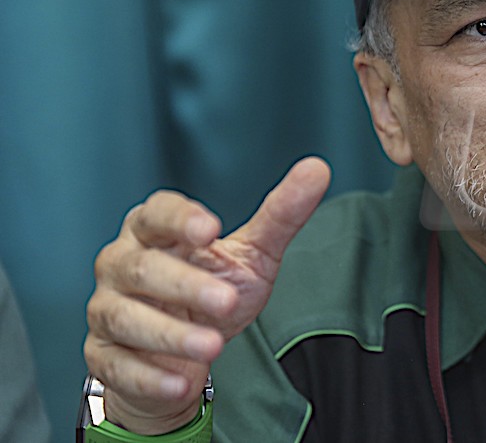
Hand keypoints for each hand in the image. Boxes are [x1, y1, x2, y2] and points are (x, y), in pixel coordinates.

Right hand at [83, 157, 329, 434]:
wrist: (185, 354)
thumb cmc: (212, 291)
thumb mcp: (252, 253)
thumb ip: (281, 214)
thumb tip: (316, 170)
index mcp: (153, 231)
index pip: (156, 213)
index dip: (179, 219)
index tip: (209, 229)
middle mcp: (121, 264)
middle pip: (143, 267)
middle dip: (185, 285)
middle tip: (226, 301)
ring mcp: (107, 310)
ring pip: (126, 317)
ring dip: (170, 334)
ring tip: (213, 346)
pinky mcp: (104, 357)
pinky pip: (119, 366)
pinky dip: (151, 375)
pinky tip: (182, 381)